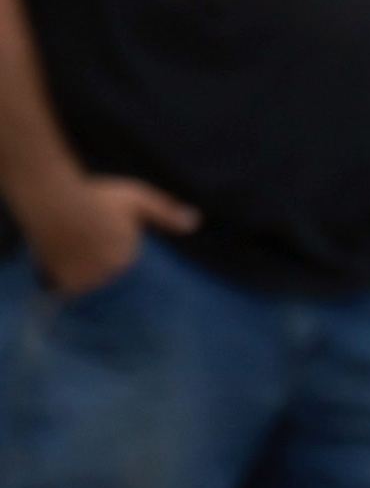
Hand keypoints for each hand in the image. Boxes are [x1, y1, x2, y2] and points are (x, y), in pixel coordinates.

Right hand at [19, 174, 194, 297]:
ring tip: (71, 244)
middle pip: (104, 270)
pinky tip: (60, 261)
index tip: (100, 225)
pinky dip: (64, 280)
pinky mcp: (64, 284)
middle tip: (84, 233)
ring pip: (87, 279)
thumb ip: (165, 213)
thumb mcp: (138, 199)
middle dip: (97, 255)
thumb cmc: (98, 198)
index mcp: (128, 257)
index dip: (111, 239)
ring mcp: (85, 281)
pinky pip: (68, 289)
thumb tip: (195, 223)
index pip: (122, 257)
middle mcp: (109, 273)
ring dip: (81, 268)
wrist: (56, 202)